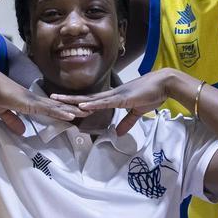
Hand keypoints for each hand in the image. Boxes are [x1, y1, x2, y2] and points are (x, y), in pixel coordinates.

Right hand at [0, 68, 84, 134]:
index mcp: (27, 101)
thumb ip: (12, 121)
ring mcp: (33, 100)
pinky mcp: (30, 103)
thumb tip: (21, 131)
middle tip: (88, 110)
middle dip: (72, 108)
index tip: (72, 113)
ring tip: (87, 112)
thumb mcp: (2, 112)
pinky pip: (49, 109)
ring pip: (57, 107)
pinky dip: (61, 113)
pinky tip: (72, 116)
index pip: (48, 107)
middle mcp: (33, 98)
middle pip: (57, 105)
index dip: (61, 110)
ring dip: (72, 110)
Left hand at [50, 70, 177, 135]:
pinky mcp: (122, 98)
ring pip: (90, 98)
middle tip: (52, 98)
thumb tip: (118, 133)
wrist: (164, 84)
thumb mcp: (138, 112)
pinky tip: (81, 105)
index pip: (93, 100)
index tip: (65, 103)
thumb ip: (127, 122)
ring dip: (74, 100)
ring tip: (58, 100)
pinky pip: (104, 102)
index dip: (79, 102)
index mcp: (114, 97)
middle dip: (69, 99)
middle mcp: (111, 94)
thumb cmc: (152, 94)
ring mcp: (115, 95)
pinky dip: (92, 103)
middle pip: (86, 97)